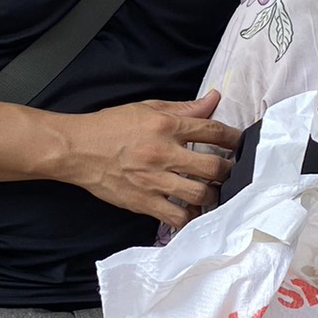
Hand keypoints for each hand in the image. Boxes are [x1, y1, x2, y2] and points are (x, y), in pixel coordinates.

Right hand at [53, 93, 240, 224]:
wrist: (77, 149)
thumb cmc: (110, 126)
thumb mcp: (147, 108)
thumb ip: (184, 108)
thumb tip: (214, 98)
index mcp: (166, 125)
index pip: (212, 131)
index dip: (234, 138)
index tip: (241, 144)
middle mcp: (164, 153)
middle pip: (213, 167)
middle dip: (228, 171)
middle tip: (230, 173)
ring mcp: (154, 181)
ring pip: (200, 194)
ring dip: (213, 196)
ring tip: (213, 193)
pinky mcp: (143, 202)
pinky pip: (176, 217)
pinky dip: (189, 218)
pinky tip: (193, 213)